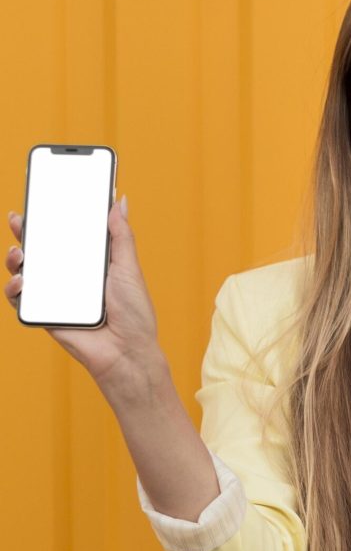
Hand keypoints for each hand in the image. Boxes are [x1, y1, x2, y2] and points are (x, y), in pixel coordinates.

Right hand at [6, 199, 167, 396]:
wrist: (128, 352)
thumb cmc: (135, 314)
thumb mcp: (128, 268)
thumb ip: (121, 236)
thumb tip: (119, 201)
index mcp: (90, 263)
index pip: (66, 235)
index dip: (51, 218)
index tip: (41, 198)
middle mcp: (70, 277)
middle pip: (41, 249)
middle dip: (25, 232)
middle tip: (19, 218)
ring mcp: (56, 295)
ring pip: (25, 271)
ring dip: (14, 257)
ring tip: (19, 252)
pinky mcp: (45, 314)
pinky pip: (20, 299)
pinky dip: (15, 288)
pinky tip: (22, 281)